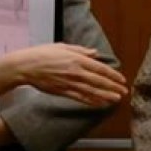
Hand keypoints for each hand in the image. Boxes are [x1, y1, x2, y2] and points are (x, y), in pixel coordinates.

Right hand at [10, 43, 127, 105]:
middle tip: (124, 91)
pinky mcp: (63, 91)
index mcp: (77, 59)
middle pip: (99, 81)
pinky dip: (92, 101)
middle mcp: (76, 72)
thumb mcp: (63, 47)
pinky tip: (100, 104)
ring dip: (106, 96)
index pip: (100, 68)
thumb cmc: (43, 54)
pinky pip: (80, 98)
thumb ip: (81, 50)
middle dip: (113, 87)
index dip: (112, 75)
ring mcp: (69, 83)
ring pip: (92, 91)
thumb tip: (95, 53)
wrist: (26, 66)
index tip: (121, 79)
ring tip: (116, 99)